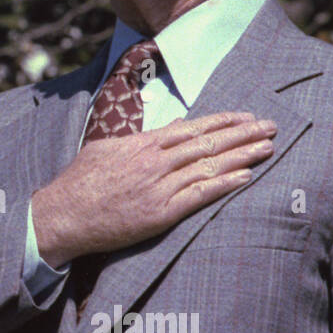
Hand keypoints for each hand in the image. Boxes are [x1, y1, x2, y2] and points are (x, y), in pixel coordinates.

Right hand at [31, 111, 276, 267]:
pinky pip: (199, 196)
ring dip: (241, 156)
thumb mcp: (104, 150)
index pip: (190, 128)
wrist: (62, 216)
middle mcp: (153, 162)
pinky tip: (246, 177)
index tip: (245, 117)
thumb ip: (137, 141)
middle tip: (270, 126)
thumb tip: (166, 128)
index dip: (221, 121)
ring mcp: (158, 187)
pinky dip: (224, 185)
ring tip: (268, 148)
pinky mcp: (160, 214)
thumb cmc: (78, 184)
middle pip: (206, 143)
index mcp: (140, 144)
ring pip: (208, 166)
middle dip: (242, 134)